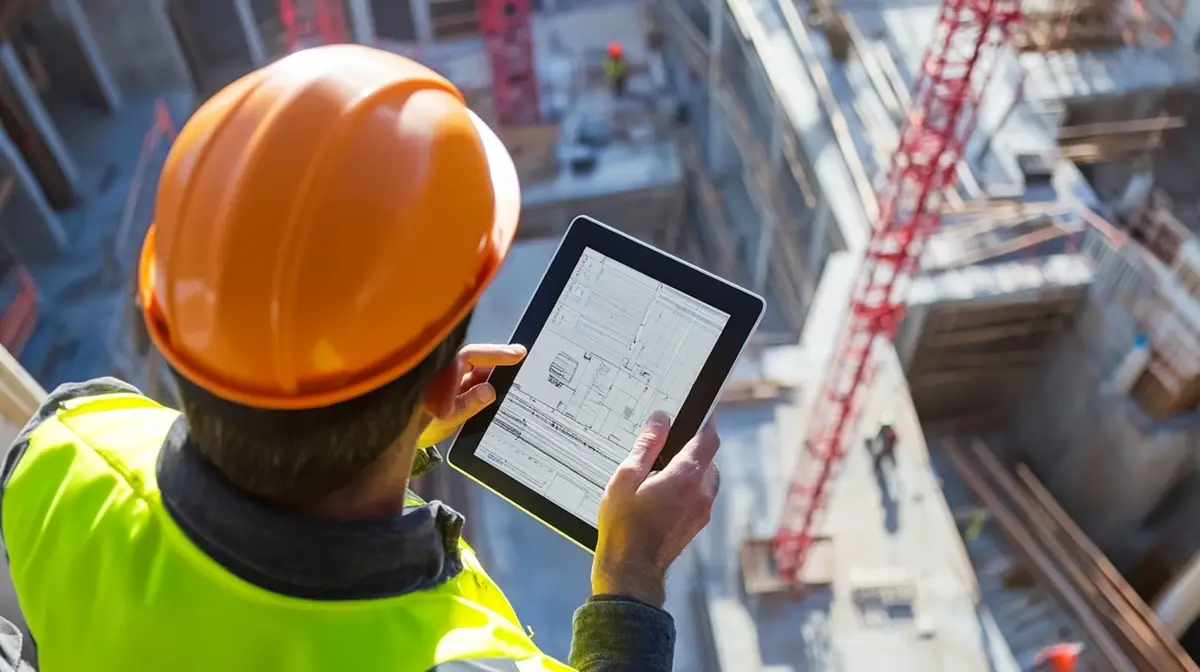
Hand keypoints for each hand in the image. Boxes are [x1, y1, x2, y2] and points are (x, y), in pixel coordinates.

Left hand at [417, 344, 526, 446]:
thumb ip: (468, 403)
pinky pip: (476, 382)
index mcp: (446, 369)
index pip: (475, 354)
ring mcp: (453, 379)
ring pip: (479, 371)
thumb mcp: (448, 416)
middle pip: (480, 360)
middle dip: (501, 361)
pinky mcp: (456, 389)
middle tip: (524, 361)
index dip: (498, 352)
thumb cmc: (423, 422)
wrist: (406, 433)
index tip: (519, 353)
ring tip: (519, 378)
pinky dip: (489, 385)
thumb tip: (489, 390)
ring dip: (496, 374)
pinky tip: (504, 391)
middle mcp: (450, 369)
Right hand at [592, 411, 719, 606]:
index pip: (709, 438)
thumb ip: (646, 446)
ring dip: (692, 467)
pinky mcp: (696, 525)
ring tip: (662, 467)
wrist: (631, 574)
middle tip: (669, 439)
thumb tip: (661, 420)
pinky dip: (689, 486)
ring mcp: (702, 511)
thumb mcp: (625, 478)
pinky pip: (700, 495)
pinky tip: (662, 490)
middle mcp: (701, 493)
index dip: (706, 420)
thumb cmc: (623, 527)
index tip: (699, 410)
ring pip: (706, 477)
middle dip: (693, 444)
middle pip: (709, 457)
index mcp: (687, 477)